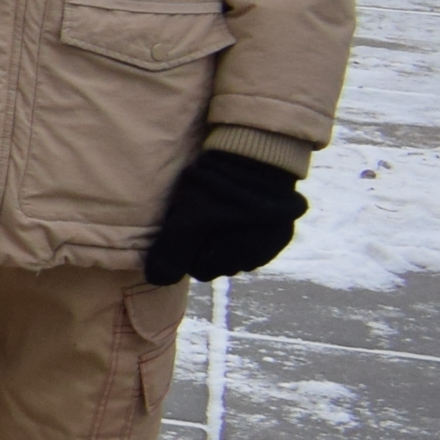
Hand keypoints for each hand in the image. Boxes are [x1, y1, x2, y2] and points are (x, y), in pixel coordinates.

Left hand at [144, 149, 303, 285]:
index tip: (183, 229)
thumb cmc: (219, 191)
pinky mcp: (283, 228)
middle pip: (221, 262)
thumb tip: (157, 279)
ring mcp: (274, 244)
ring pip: (239, 251)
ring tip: (215, 212)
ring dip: (226, 238)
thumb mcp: (187, 219)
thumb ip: (171, 253)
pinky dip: (243, 228)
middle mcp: (258, 258)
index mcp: (236, 260)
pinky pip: (256, 238)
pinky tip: (234, 209)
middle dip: (207, 246)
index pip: (201, 271)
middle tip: (198, 218)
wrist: (260, 160)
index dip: (187, 252)